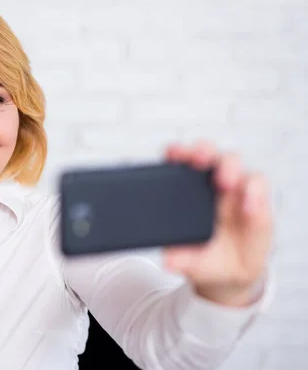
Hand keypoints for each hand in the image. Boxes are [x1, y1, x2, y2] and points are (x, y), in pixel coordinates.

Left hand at [163, 140, 273, 306]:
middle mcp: (208, 182)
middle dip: (201, 150)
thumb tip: (168, 261)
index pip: (178, 161)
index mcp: (184, 190)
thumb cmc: (204, 256)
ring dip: (228, 167)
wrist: (231, 273)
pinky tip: (247, 209)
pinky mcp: (256, 197)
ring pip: (232, 161)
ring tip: (224, 183)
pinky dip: (253, 192)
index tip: (172, 154)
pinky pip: (257, 184)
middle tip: (198, 161)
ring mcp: (233, 187)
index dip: (175, 152)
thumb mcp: (189, 261)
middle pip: (206, 152)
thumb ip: (179, 258)